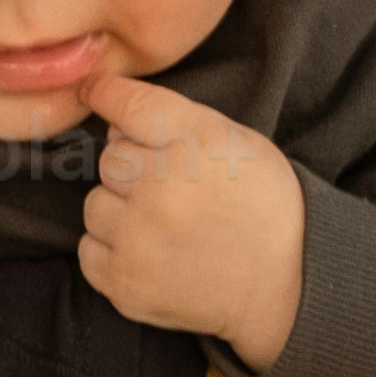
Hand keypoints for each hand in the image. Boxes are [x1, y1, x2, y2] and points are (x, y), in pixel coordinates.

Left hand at [77, 72, 307, 365]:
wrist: (286, 282)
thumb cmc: (260, 203)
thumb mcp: (234, 140)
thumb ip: (174, 120)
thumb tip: (111, 121)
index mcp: (193, 148)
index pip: (127, 106)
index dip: (105, 94)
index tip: (94, 91)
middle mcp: (159, 191)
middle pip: (108, 160)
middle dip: (132, 170)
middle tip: (172, 191)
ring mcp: (138, 242)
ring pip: (94, 206)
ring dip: (119, 212)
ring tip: (164, 226)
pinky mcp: (124, 285)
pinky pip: (89, 251)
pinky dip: (112, 251)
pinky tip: (152, 253)